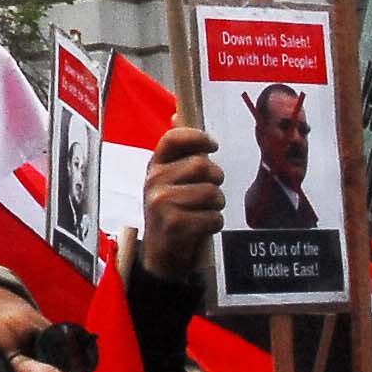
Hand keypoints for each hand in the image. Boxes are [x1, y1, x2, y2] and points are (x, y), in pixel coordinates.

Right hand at [137, 127, 223, 286]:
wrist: (160, 257)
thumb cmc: (171, 213)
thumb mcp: (168, 180)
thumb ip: (178, 151)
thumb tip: (177, 114)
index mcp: (154, 167)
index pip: (172, 139)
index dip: (197, 137)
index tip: (213, 145)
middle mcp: (153, 182)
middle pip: (201, 166)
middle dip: (216, 179)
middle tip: (211, 192)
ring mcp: (161, 204)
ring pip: (211, 193)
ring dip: (217, 205)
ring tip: (205, 212)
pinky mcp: (175, 225)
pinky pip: (213, 217)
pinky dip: (215, 224)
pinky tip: (202, 228)